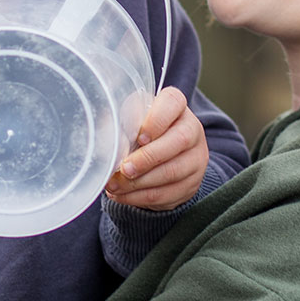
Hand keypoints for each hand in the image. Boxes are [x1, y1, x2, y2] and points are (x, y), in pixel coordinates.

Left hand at [104, 87, 208, 212]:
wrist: (161, 158)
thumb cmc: (141, 133)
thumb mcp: (130, 121)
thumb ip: (118, 122)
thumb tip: (103, 135)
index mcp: (176, 107)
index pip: (173, 103)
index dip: (156, 120)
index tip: (139, 137)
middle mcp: (192, 129)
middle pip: (179, 141)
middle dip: (147, 158)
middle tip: (124, 168)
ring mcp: (195, 158)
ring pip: (172, 172)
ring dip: (140, 183)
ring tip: (115, 185)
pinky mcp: (191, 184)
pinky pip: (167, 194)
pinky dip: (141, 197)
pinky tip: (123, 195)